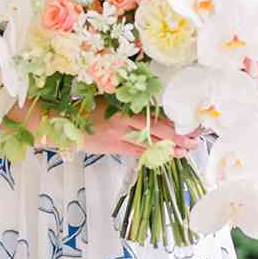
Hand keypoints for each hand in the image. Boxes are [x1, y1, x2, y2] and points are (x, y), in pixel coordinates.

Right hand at [85, 104, 200, 158]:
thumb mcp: (109, 102)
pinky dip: (152, 154)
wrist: (63, 122)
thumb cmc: (86, 111)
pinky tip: (164, 157)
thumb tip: (153, 112)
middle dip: (178, 136)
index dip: (174, 120)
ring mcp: (119, 134)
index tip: (189, 123)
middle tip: (194, 140)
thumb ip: (129, 107)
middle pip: (157, 128)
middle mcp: (125, 119)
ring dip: (169, 148)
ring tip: (185, 151)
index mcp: (125, 104)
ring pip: (150, 142)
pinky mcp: (113, 146)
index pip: (156, 113)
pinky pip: (137, 152)